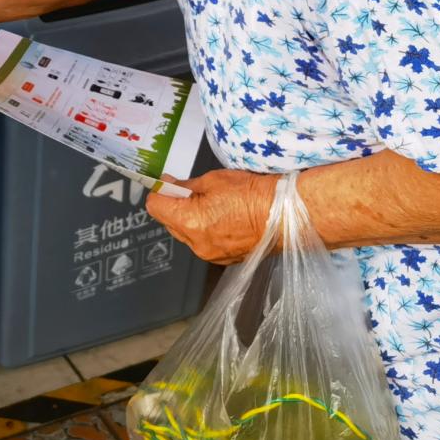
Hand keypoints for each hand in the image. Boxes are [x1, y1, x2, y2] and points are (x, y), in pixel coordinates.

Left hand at [145, 170, 275, 265]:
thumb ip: (185, 186)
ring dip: (190, 220)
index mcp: (190, 221)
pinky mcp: (223, 260)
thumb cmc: (251, 193)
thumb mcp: (213, 180)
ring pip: (186, 235)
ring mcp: (210, 255)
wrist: (283, 215)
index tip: (167, 185)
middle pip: (169, 223)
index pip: (155, 207)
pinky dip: (206, 232)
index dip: (159, 193)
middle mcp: (196, 243)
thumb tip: (168, 185)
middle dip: (174, 207)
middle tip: (192, 192)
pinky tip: (223, 219)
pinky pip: (204, 243)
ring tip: (212, 206)